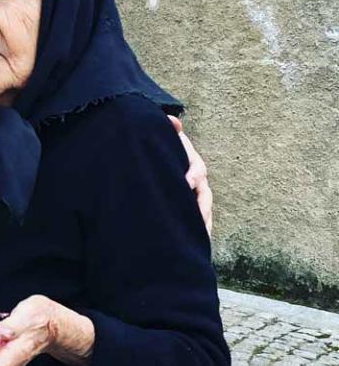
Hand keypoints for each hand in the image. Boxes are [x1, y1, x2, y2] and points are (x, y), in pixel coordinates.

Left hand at [168, 116, 212, 236]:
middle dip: (201, 207)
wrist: (161, 155)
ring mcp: (196, 196)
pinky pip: (198, 221)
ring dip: (202, 223)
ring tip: (200, 236)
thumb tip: (173, 121)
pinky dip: (199, 232)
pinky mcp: (190, 208)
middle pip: (205, 196)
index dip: (192, 176)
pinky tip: (196, 244)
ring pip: (204, 211)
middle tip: (197, 218)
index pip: (197, 170)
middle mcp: (198, 181)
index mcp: (193, 164)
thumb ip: (170, 128)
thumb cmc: (165, 147)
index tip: (185, 182)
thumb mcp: (165, 137)